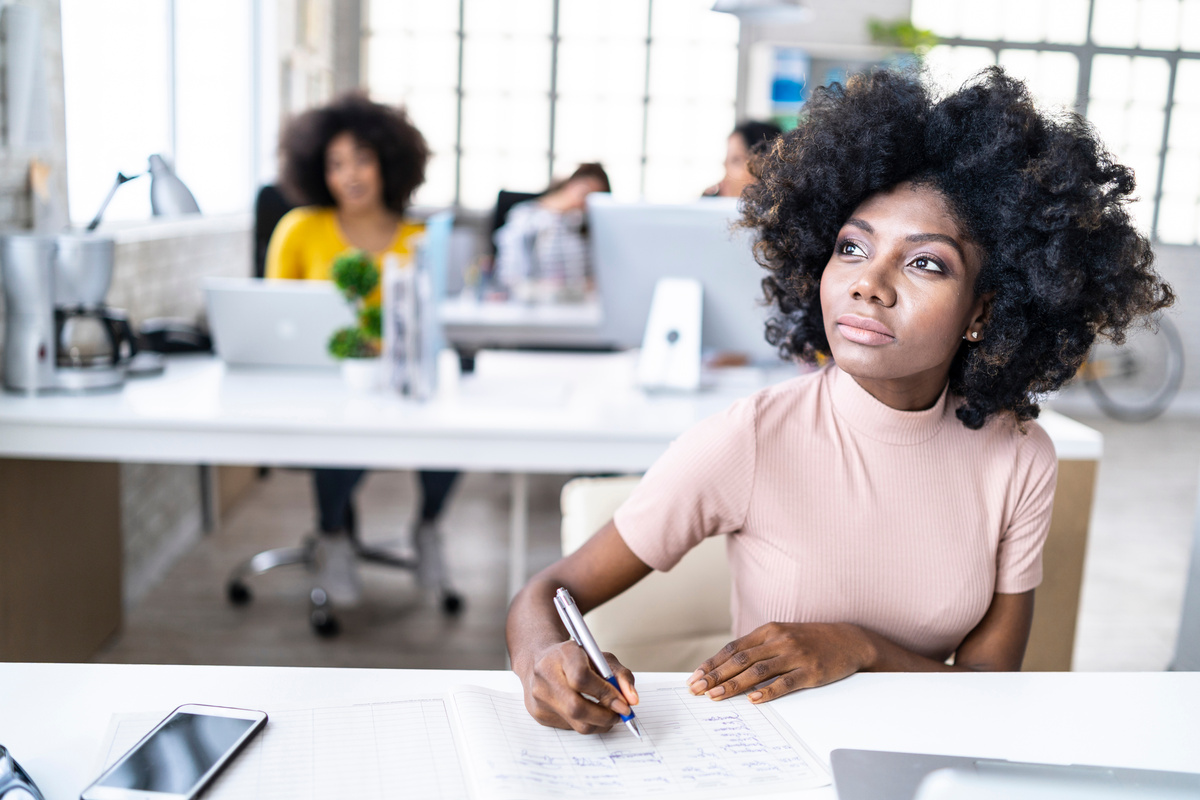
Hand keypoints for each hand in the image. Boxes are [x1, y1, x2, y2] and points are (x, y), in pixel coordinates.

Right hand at [521, 640, 638, 733]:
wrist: (543, 661)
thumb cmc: (577, 659)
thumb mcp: (601, 658)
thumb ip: (620, 675)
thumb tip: (632, 700)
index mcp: (563, 654)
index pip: (582, 678)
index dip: (605, 694)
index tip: (624, 703)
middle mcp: (546, 674)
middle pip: (576, 707)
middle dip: (605, 716)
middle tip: (621, 716)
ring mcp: (539, 696)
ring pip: (576, 723)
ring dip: (600, 723)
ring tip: (608, 715)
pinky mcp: (539, 713)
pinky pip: (571, 728)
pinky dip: (587, 723)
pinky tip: (589, 712)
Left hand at [687, 622, 874, 702]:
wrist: (848, 640)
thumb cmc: (810, 640)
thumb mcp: (782, 636)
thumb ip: (758, 648)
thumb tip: (727, 665)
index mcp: (769, 631)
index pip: (734, 648)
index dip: (713, 663)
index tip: (696, 677)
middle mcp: (779, 641)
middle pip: (741, 659)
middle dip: (716, 675)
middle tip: (697, 689)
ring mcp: (795, 655)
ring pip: (758, 671)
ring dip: (734, 685)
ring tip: (716, 696)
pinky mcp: (811, 671)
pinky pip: (786, 683)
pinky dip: (768, 692)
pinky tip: (753, 700)